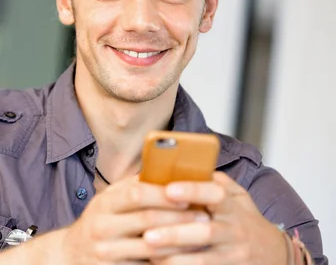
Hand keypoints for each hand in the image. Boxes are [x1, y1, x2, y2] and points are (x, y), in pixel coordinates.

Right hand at [59, 176, 211, 263]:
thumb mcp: (107, 201)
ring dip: (180, 241)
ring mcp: (106, 252)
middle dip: (179, 217)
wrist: (70, 254)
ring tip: (200, 235)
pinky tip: (184, 255)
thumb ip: (131, 187)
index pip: (135, 194)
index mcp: (103, 204)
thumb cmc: (98, 222)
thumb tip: (164, 168)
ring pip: (151, 247)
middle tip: (204, 215)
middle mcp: (102, 227)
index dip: (163, 194)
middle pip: (146, 220)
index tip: (187, 194)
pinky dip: (168, 261)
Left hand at [142, 172, 287, 264]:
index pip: (215, 194)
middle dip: (175, 234)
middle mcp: (235, 230)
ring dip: (175, 258)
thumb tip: (179, 166)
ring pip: (204, 260)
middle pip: (206, 232)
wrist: (273, 252)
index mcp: (232, 205)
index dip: (193, 190)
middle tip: (147, 235)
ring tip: (149, 254)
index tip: (168, 190)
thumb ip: (212, 181)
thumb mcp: (236, 195)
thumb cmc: (243, 218)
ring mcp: (234, 254)